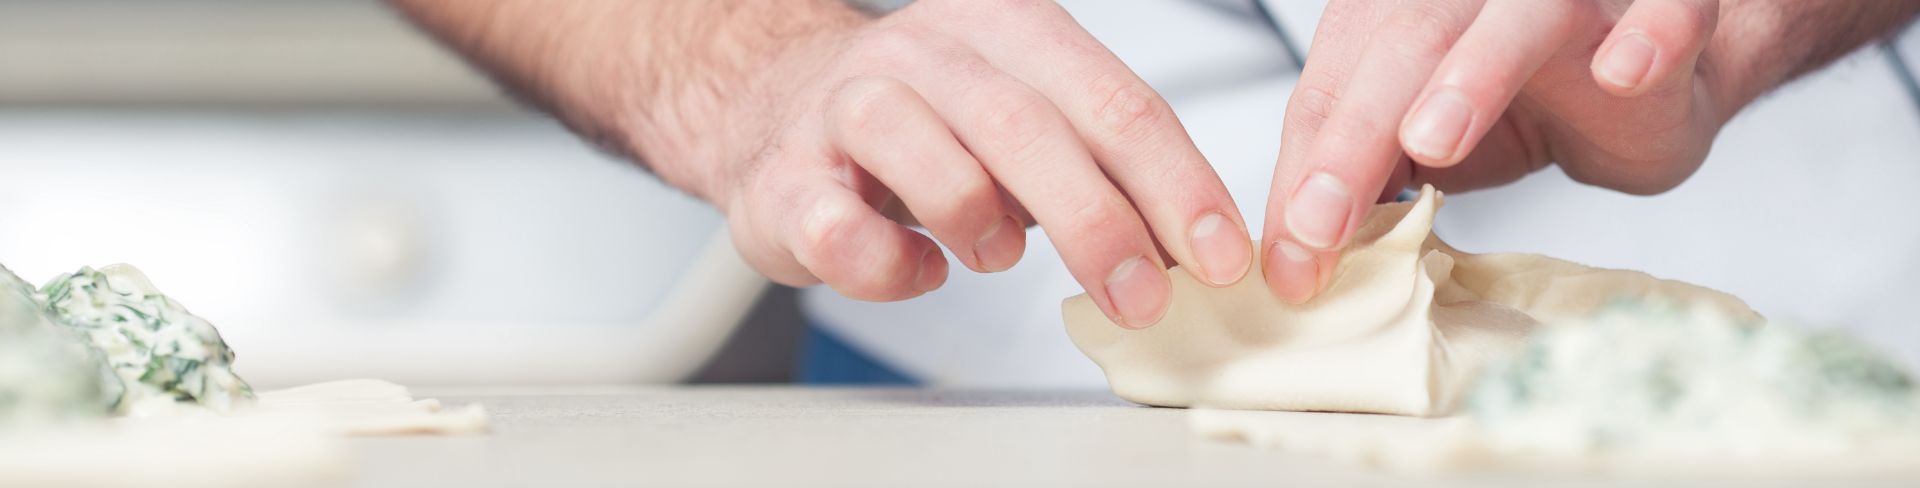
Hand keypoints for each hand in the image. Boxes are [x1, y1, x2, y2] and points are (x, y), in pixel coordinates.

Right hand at [706, 0, 1250, 327]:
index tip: (1220, 256)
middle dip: (1100, 224)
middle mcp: (924, 52)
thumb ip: (1106, 169)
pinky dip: (887, 265)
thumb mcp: (1030, 122)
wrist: (776, 109)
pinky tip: (916, 271)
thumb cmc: (927, 126)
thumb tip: (1197, 249)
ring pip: (922, 150)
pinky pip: (838, 226)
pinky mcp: (784, 179)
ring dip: (978, 219)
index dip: (1176, 184)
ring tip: (1000, 260)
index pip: (1113, 101)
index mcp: (1007, 25)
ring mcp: (844, 107)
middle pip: (1028, 127)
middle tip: (1143, 298)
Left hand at [1262, 0, 1742, 301]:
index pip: (1333, 85)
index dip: (1305, 170)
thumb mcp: (1427, 143)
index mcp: (1398, 17)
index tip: (1289, 256)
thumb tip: (1295, 253)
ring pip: (1517, 18)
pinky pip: (1669, 12)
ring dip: (1470, 75)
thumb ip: (1364, 179)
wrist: (1657, 73)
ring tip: (1430, 142)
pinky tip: (1621, 72)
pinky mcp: (1667, 11)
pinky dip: (1649, 37)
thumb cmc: (1529, 100)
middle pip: (1402, 48)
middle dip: (1355, 138)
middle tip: (1322, 223)